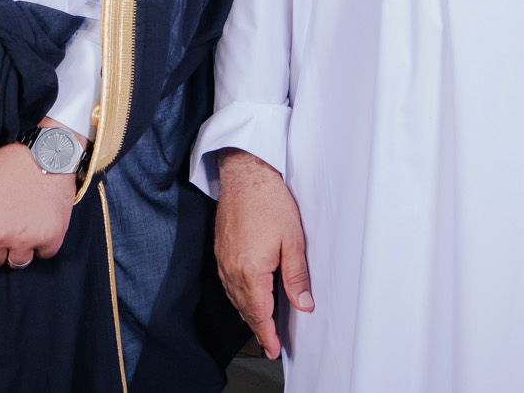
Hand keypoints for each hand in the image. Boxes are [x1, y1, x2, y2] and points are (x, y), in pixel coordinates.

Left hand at [0, 125, 79, 268]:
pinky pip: (42, 255)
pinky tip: (40, 222)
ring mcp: (27, 240)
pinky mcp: (51, 239)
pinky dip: (42, 243)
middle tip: (4, 222)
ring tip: (22, 223)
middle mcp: (0, 237)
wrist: (47, 154)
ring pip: (16, 263)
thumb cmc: (7, 166)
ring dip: (17, 248)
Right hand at [215, 148, 312, 357]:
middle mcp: (232, 269)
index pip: (259, 313)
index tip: (272, 348)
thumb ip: (296, 277)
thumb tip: (303, 304)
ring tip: (261, 324)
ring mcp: (223, 260)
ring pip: (235, 297)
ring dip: (248, 312)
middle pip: (245, 308)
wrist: (245, 174)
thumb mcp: (293, 241)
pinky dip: (238, 295)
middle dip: (258, 327)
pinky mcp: (220, 250)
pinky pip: (228, 282)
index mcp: (251, 271)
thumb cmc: (269, 201)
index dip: (267, 334)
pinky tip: (247, 295)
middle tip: (269, 342)